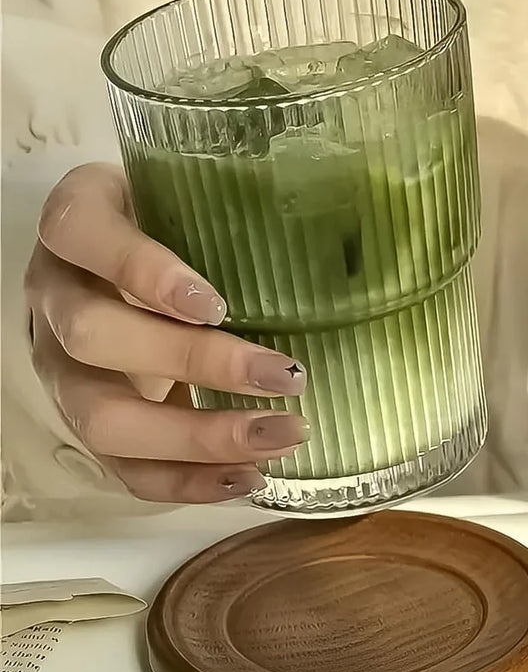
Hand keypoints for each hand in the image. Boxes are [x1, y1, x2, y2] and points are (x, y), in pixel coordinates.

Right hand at [24, 163, 309, 502]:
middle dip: (195, 364)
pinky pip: (120, 465)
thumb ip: (227, 203)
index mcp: (74, 223)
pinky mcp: (84, 420)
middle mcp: (56, 297)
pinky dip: (183, 479)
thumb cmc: (168, 215)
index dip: (141, 271)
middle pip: (96, 338)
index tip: (214, 302)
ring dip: (198, 436)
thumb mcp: (185, 192)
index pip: (80, 235)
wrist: (119, 255)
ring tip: (280, 434)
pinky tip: (246, 476)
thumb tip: (327, 239)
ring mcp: (60, 366)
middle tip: (285, 375)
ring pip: (103, 417)